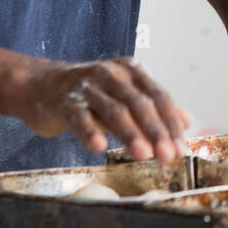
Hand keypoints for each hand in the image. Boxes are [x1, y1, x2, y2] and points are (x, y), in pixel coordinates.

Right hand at [12, 58, 189, 161]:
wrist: (39, 85)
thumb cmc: (89, 95)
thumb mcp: (124, 96)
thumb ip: (154, 108)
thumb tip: (187, 121)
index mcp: (130, 71)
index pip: (158, 96)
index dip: (171, 123)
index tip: (181, 149)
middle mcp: (111, 73)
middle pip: (139, 103)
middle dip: (155, 131)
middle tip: (167, 155)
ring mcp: (87, 86)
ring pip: (113, 110)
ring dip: (130, 134)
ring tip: (143, 155)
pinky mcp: (64, 101)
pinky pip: (79, 117)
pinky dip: (90, 132)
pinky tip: (99, 148)